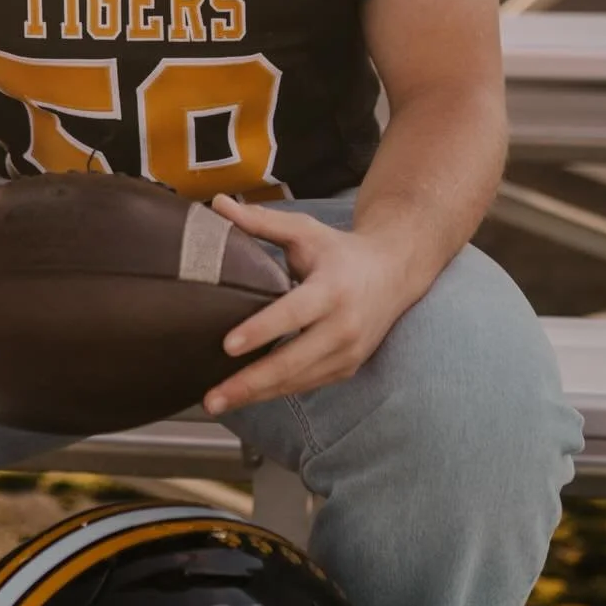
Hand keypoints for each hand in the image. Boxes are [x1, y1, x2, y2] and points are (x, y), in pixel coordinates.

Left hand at [202, 196, 409, 413]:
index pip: (293, 313)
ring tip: (218, 401)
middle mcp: (344, 326)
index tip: (228, 345)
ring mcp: (348, 352)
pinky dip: (275, 392)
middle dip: (249, 382)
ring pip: (297, 381)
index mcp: (332, 288)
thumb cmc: (340, 252)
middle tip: (212, 397)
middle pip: (292, 361)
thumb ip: (260, 222)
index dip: (261, 330)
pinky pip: (306, 385)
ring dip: (256, 394)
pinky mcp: (347, 368)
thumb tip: (217, 204)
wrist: (394, 273)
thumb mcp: (304, 231)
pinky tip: (246, 396)